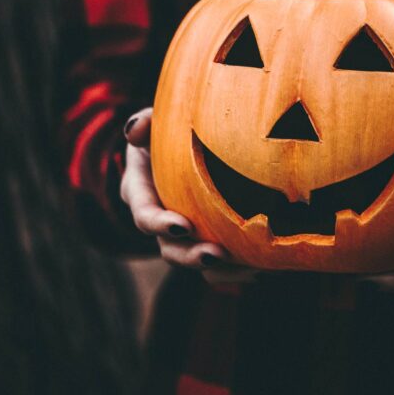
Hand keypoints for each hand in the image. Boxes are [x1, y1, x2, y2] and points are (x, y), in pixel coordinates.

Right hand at [121, 108, 256, 283]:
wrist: (177, 152)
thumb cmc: (162, 134)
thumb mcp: (150, 124)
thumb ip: (143, 123)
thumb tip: (134, 129)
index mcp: (140, 195)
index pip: (145, 215)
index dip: (160, 224)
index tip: (184, 226)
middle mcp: (160, 222)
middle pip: (170, 249)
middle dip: (191, 256)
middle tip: (217, 254)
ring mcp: (182, 236)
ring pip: (195, 261)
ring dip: (219, 269)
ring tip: (249, 269)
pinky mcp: (204, 239)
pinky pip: (217, 265)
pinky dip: (235, 271)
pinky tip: (259, 270)